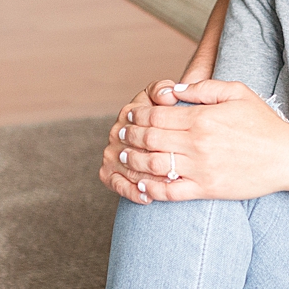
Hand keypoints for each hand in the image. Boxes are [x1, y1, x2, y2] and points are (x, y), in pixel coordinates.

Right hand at [98, 78, 190, 201]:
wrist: (161, 131)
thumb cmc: (169, 114)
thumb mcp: (166, 96)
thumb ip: (164, 91)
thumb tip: (168, 95)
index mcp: (130, 112)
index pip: (142, 121)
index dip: (160, 131)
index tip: (181, 140)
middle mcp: (116, 132)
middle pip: (135, 147)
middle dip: (155, 158)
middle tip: (178, 169)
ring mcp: (111, 153)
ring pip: (128, 168)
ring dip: (147, 178)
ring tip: (167, 185)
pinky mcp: (108, 172)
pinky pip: (117, 184)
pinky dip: (131, 192)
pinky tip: (148, 198)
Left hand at [108, 79, 288, 203]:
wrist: (288, 158)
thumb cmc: (263, 124)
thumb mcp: (237, 92)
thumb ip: (204, 87)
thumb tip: (173, 88)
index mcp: (202, 117)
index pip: (156, 114)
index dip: (136, 114)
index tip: (128, 114)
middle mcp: (198, 143)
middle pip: (149, 138)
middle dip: (128, 136)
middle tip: (119, 135)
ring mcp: (201, 168)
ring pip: (153, 165)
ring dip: (132, 161)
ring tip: (124, 157)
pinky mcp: (207, 189)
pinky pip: (170, 191)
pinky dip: (151, 189)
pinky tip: (141, 184)